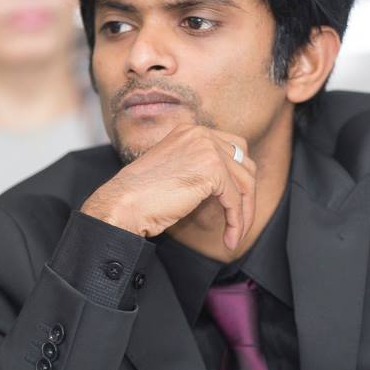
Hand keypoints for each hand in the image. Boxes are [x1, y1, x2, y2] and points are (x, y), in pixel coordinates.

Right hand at [81, 124, 256, 250]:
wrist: (122, 204)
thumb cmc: (142, 196)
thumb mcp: (176, 172)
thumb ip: (199, 170)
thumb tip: (229, 188)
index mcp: (190, 131)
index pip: (232, 149)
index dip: (238, 179)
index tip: (235, 205)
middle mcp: (201, 134)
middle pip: (244, 163)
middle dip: (247, 195)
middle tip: (240, 221)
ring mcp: (207, 148)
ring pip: (245, 183)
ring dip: (244, 213)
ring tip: (236, 236)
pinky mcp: (211, 169)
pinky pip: (236, 199)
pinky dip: (237, 222)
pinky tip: (230, 238)